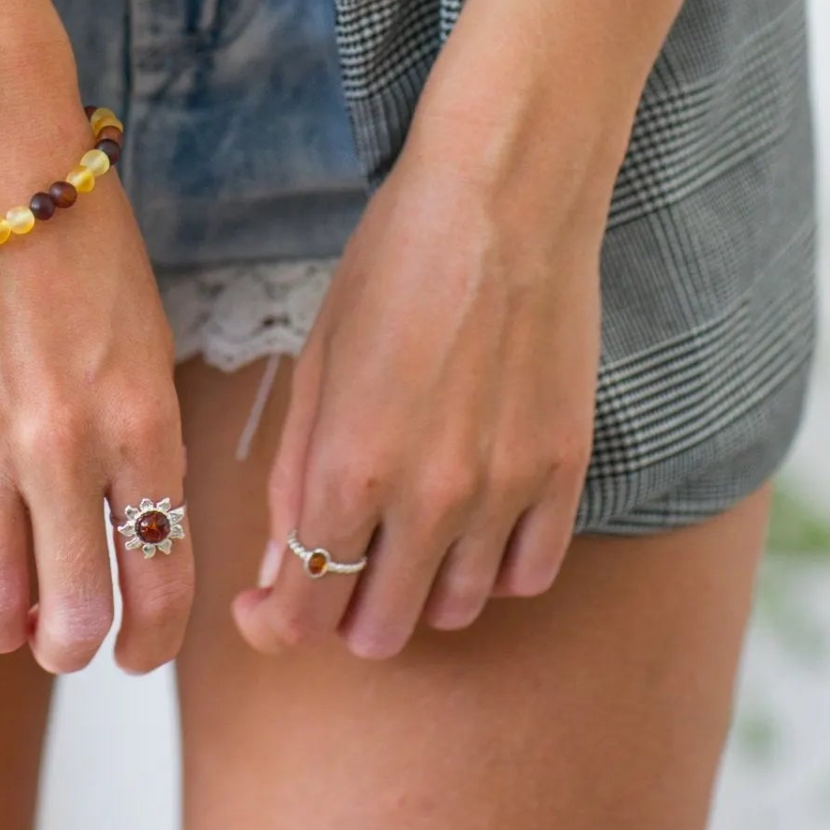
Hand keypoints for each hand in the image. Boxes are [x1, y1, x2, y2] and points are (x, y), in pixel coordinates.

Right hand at [0, 46, 192, 674]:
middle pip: (76, 613)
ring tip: (7, 623)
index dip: (155, 638)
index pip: (162, 574)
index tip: (142, 650)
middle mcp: (69, 447)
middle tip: (70, 641)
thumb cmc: (78, 227)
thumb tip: (133, 515)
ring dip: (5, 631)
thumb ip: (142, 426)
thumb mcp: (145, 327)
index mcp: (145, 418)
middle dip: (76, 647)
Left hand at [232, 92, 622, 658]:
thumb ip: (297, 475)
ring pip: (458, 610)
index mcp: (349, 469)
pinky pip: (530, 572)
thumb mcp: (318, 361)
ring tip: (405, 534)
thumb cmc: (393, 263)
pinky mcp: (563, 469)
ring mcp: (505, 491)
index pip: (304, 612)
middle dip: (343, 609)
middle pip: (380, 629)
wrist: (502, 200)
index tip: (266, 604)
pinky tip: (474, 524)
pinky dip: (495, 567)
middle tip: (337, 563)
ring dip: (420, 589)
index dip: (276, 622)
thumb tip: (280, 568)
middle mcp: (429, 500)